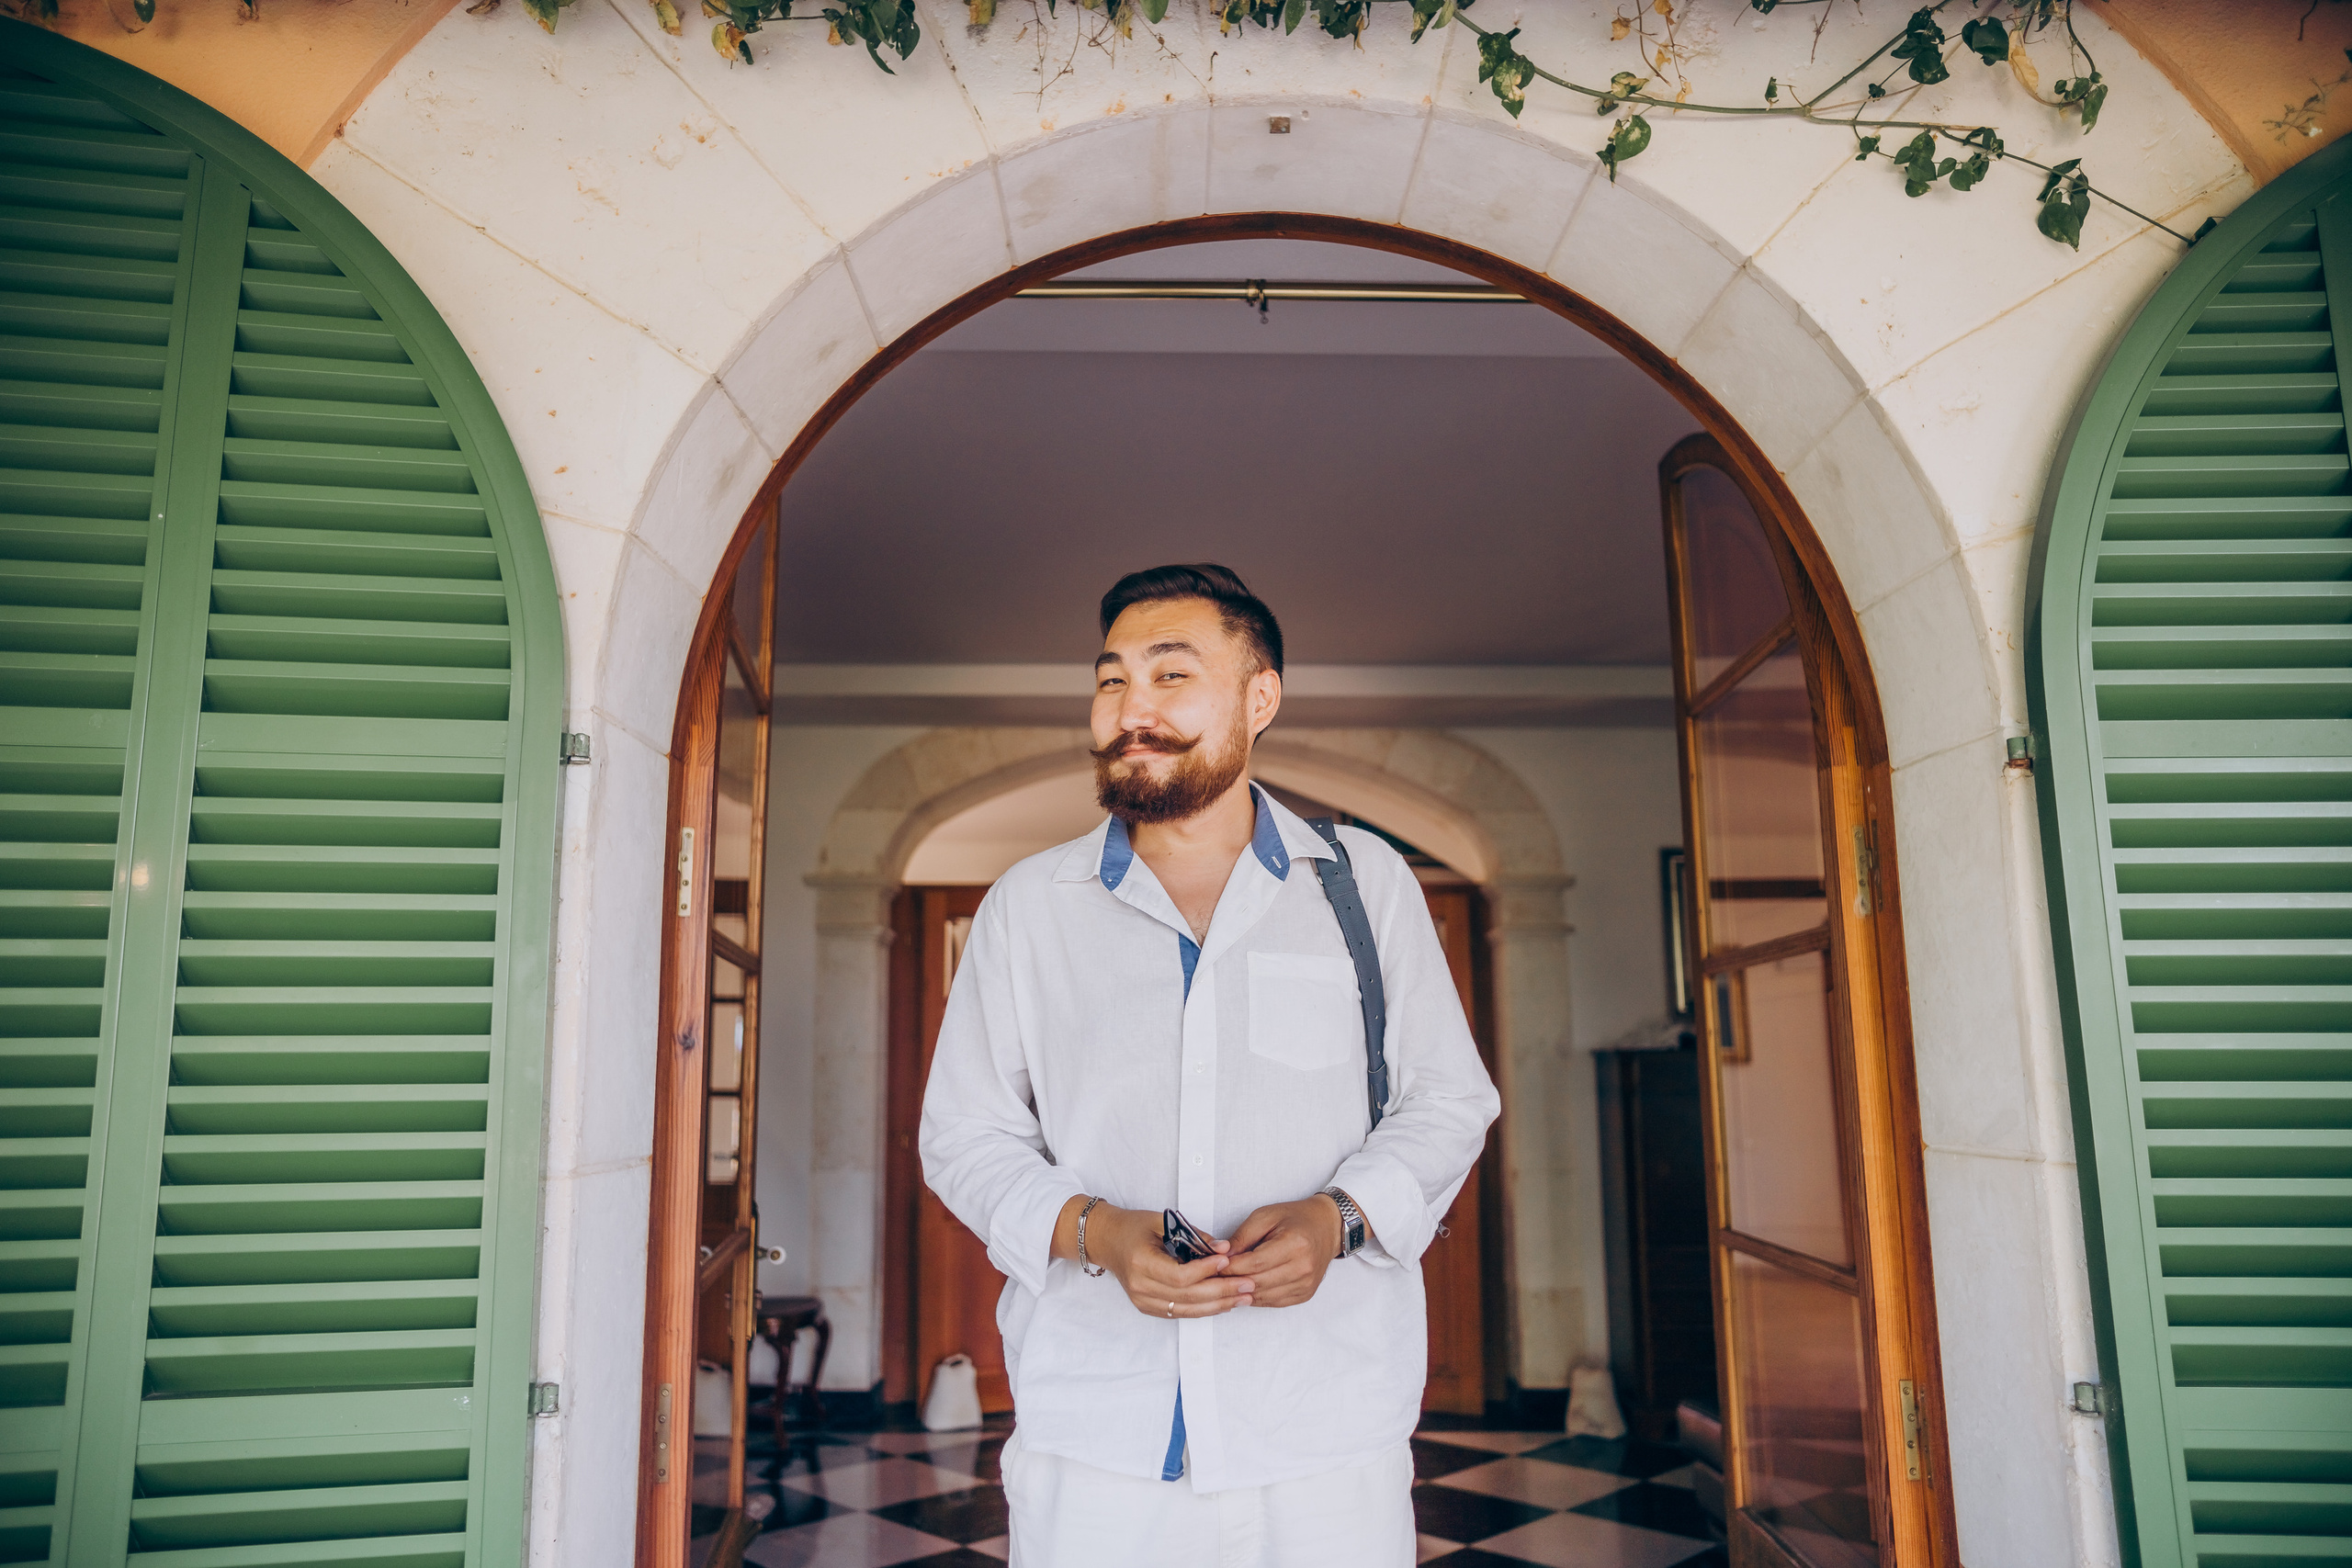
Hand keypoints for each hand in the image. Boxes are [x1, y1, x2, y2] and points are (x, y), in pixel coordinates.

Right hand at [1056, 1200, 1252, 1319]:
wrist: (1107, 1241)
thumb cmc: (1133, 1227)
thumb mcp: (1161, 1221)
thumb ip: (1193, 1235)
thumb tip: (1225, 1248)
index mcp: (1140, 1263)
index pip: (1179, 1275)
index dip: (1206, 1271)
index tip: (1228, 1261)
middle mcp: (1140, 1287)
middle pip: (1187, 1296)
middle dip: (1221, 1292)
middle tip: (1248, 1285)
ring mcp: (1143, 1301)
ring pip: (1187, 1310)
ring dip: (1218, 1305)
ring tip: (1243, 1298)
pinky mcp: (1148, 1308)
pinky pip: (1180, 1313)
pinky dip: (1204, 1309)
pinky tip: (1224, 1303)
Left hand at [1225, 1196, 1345, 1308]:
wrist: (1326, 1227)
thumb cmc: (1296, 1218)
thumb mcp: (1265, 1216)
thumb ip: (1242, 1236)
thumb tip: (1221, 1255)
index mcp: (1295, 1244)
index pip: (1254, 1263)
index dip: (1231, 1267)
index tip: (1214, 1265)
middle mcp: (1303, 1267)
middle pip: (1257, 1282)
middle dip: (1232, 1280)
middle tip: (1214, 1276)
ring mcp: (1306, 1284)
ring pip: (1263, 1296)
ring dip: (1242, 1292)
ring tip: (1226, 1283)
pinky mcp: (1305, 1294)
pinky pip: (1273, 1302)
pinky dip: (1256, 1297)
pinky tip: (1246, 1288)